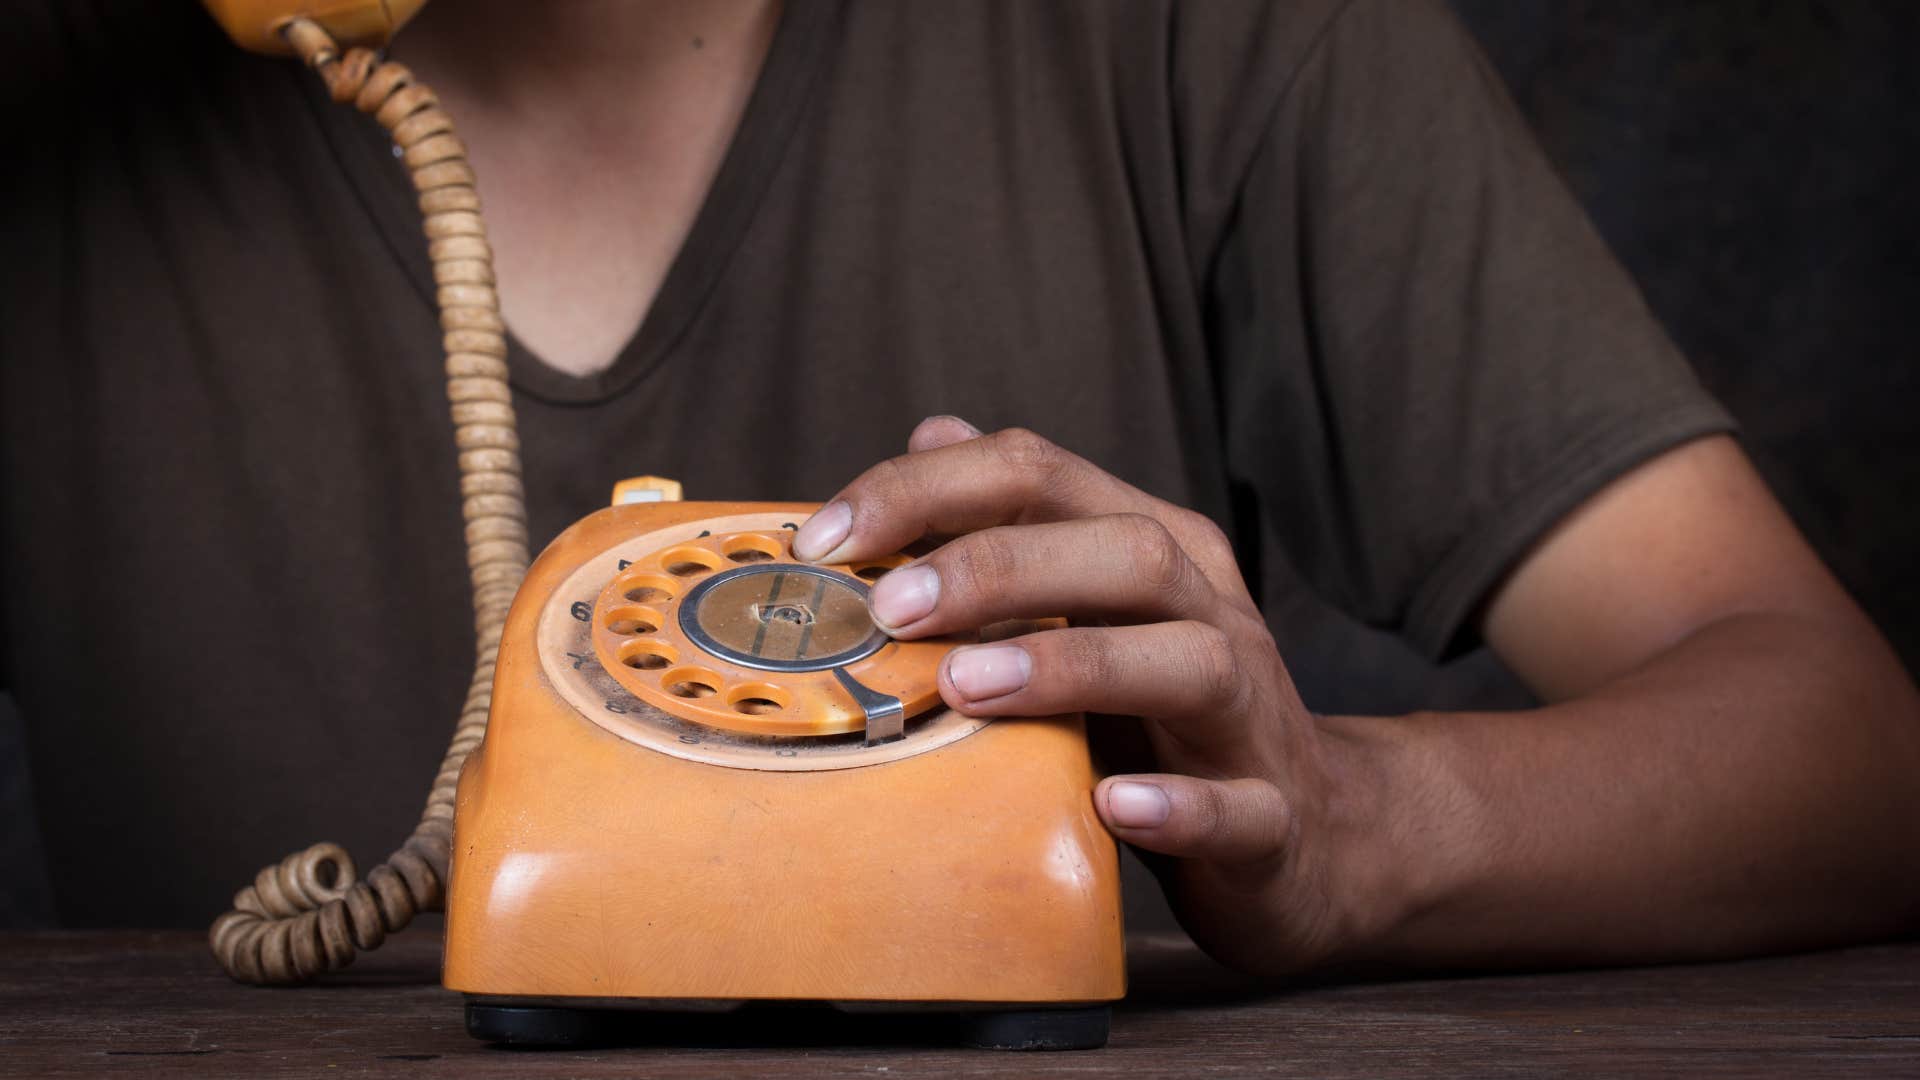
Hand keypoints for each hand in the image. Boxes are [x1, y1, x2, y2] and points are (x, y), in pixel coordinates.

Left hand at [793, 417, 1373, 973]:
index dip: (927, 491)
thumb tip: (929, 433)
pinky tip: (1110, 805)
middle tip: (888, 608)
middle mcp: (1208, 608)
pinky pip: (1235, 806)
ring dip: (1074, 665)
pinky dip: (1175, 806)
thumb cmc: (1163, 717)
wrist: (1307, 834)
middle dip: (998, 567)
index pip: (1041, 474)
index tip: (825, 540)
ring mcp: (1248, 711)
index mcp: (1153, 547)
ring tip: (968, 687)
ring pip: (1187, 659)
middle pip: (1124, 548)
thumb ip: (1015, 525)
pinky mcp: (1270, 816)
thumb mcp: (1088, 607)